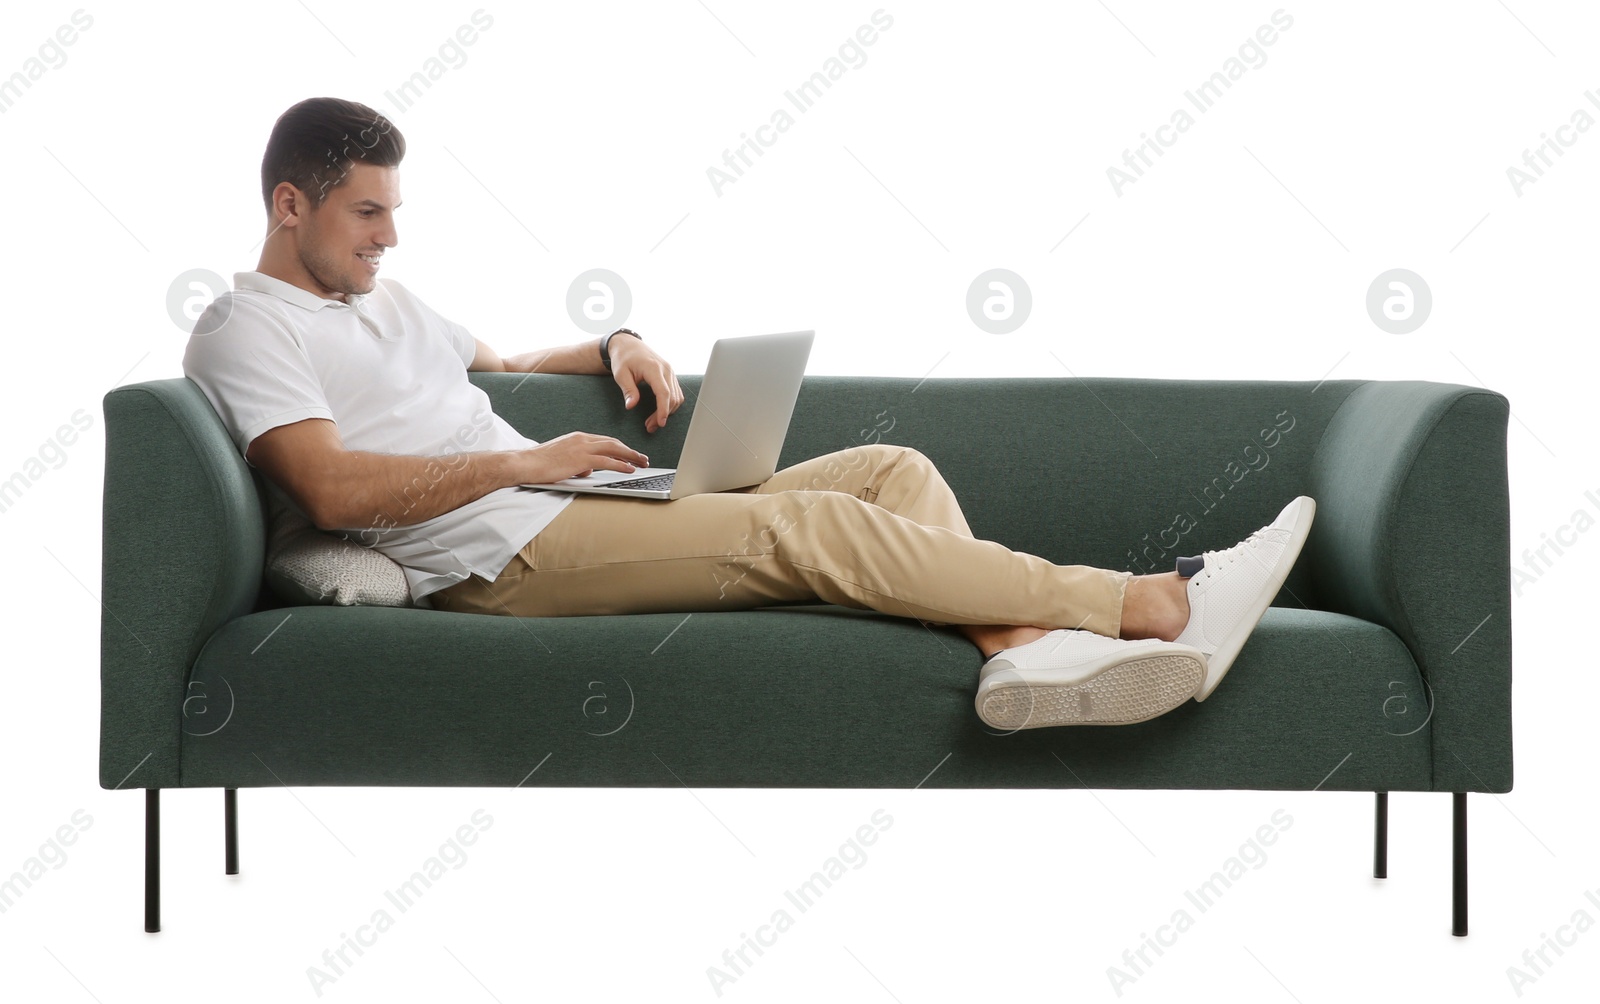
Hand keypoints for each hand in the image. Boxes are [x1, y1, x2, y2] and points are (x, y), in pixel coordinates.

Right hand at [520, 432, 648, 481]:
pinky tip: (630, 470)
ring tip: (643, 463)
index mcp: (578, 437)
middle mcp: (582, 439)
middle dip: (630, 451)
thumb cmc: (540, 463)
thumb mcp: (563, 459)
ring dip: (631, 457)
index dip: (620, 448)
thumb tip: (588, 470)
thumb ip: (578, 462)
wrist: (525, 463)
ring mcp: (582, 447)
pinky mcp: (581, 459)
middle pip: (613, 443)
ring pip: (614, 450)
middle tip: (643, 458)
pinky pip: (607, 461)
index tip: (630, 454)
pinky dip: (621, 465)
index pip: (605, 441)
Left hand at [607, 333, 683, 432]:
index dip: (663, 409)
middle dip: (662, 415)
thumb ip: (628, 390)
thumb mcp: (621, 374)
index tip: (660, 423)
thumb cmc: (623, 359)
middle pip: (672, 397)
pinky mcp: (671, 375)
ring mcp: (670, 372)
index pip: (664, 392)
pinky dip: (670, 404)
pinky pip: (676, 393)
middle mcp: (666, 369)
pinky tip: (659, 411)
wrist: (628, 345)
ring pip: (676, 397)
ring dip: (667, 412)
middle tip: (649, 427)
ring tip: (652, 422)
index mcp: (654, 368)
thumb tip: (631, 406)